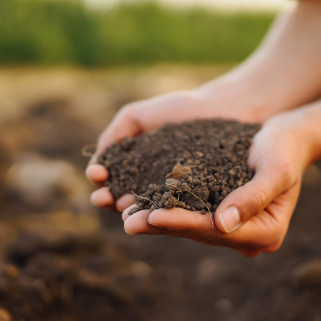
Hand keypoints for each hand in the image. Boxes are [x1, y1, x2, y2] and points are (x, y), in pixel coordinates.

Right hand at [86, 89, 253, 211]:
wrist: (224, 107)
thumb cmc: (181, 110)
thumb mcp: (137, 116)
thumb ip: (114, 135)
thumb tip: (96, 166)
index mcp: (137, 171)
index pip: (113, 183)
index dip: (102, 183)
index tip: (97, 176)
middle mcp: (155, 188)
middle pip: (127, 201)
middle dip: (112, 201)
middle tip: (104, 198)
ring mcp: (178, 198)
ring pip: (150, 210)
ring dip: (134, 212)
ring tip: (124, 208)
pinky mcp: (201, 203)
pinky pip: (181, 210)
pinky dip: (166, 212)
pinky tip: (155, 209)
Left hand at [121, 114, 309, 256]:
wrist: (286, 138)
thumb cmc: (284, 149)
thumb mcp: (276, 169)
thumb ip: (253, 196)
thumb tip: (222, 224)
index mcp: (266, 233)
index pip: (216, 231)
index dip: (183, 223)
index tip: (153, 216)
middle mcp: (248, 238)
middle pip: (198, 233)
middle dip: (162, 226)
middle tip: (127, 222)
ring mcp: (233, 229)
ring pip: (189, 227)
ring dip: (156, 221)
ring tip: (125, 215)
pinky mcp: (219, 215)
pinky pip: (188, 214)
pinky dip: (164, 208)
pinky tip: (137, 203)